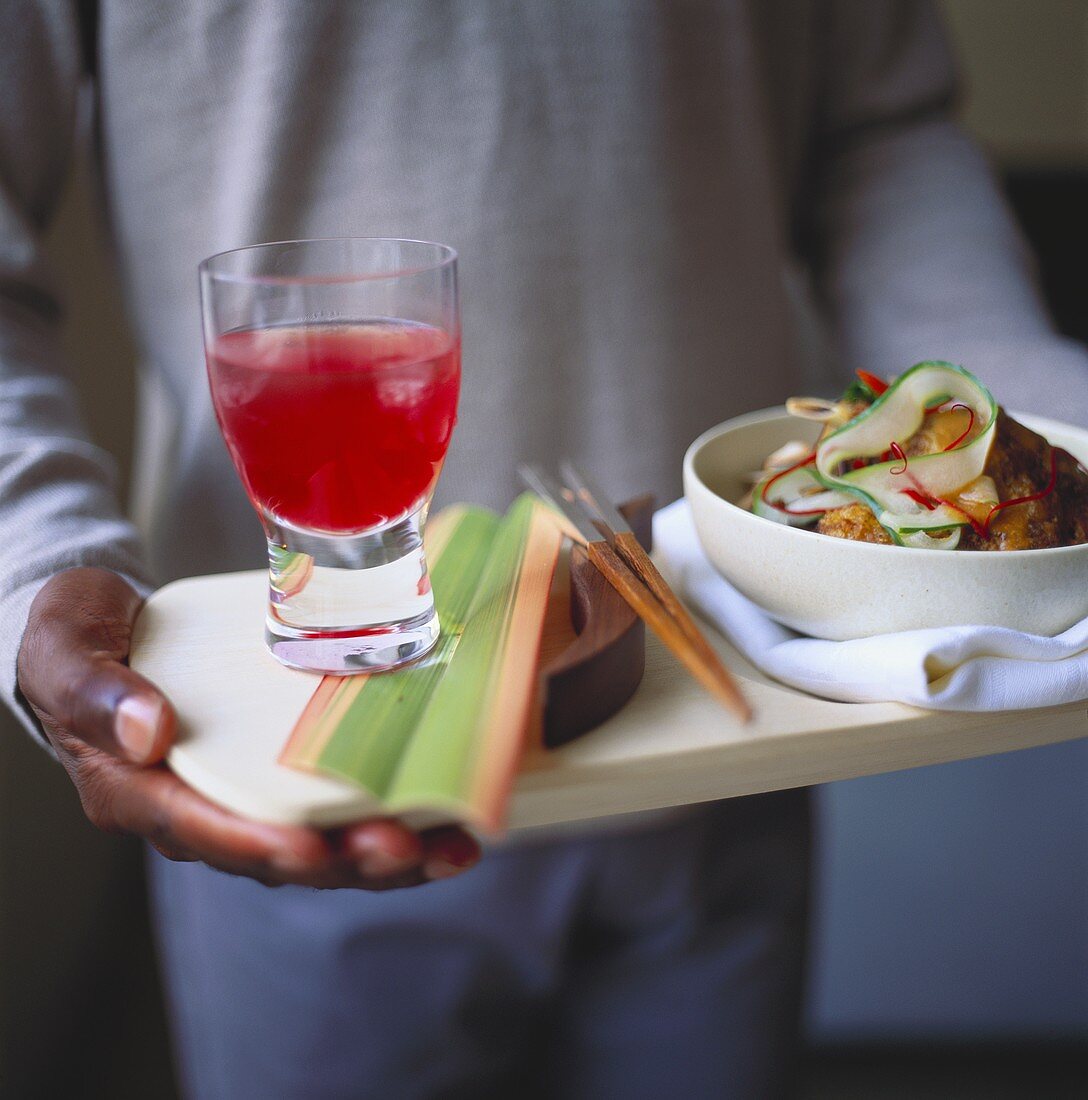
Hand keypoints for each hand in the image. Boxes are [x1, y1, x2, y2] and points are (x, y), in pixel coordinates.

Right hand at [16, 568, 479, 888]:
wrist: (109, 631)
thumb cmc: (80, 640)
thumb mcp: (66, 650)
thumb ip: (95, 691)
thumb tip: (149, 731)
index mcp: (135, 790)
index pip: (199, 828)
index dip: (255, 843)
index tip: (308, 847)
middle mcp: (195, 808)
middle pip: (274, 853)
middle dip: (342, 857)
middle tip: (401, 846)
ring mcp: (243, 795)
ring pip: (318, 842)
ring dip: (383, 851)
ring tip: (447, 846)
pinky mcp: (278, 773)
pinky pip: (334, 807)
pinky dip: (389, 815)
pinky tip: (444, 817)